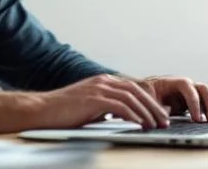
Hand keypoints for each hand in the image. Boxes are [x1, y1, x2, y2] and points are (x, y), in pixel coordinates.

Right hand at [35, 74, 169, 128]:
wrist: (43, 109)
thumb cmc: (64, 111)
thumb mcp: (90, 106)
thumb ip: (106, 107)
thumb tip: (122, 116)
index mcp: (104, 81)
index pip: (134, 88)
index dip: (150, 101)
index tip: (160, 114)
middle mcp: (103, 81)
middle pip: (137, 91)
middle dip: (153, 106)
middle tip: (164, 120)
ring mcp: (98, 89)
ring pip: (131, 98)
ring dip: (147, 112)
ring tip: (156, 124)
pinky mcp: (93, 99)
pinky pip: (120, 106)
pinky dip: (133, 115)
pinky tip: (140, 124)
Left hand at [137, 76, 207, 121]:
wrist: (148, 94)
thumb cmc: (147, 96)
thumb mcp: (148, 101)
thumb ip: (155, 108)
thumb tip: (162, 119)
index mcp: (173, 82)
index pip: (187, 85)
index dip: (193, 101)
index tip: (197, 117)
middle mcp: (188, 86)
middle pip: (204, 89)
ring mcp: (196, 93)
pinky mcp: (201, 102)